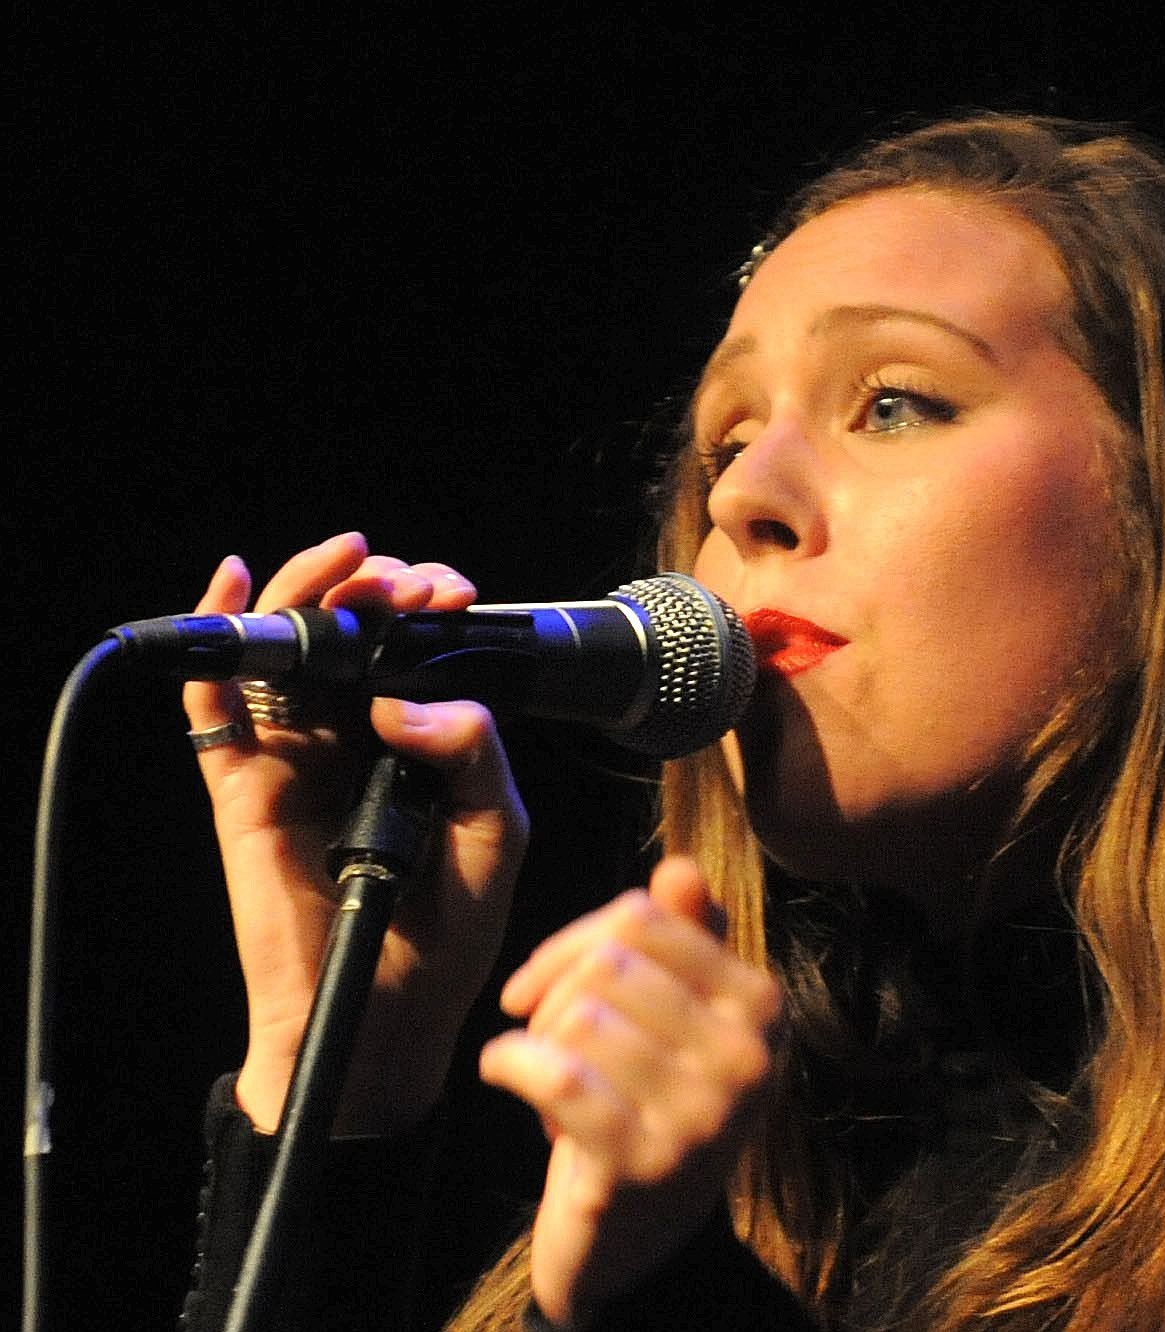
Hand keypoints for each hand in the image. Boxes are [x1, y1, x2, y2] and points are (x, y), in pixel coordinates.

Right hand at [183, 532, 529, 1132]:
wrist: (388, 1018)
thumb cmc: (449, 935)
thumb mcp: (494, 833)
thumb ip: (473, 754)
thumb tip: (400, 700)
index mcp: (417, 743)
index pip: (413, 650)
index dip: (426, 609)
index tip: (453, 593)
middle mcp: (354, 739)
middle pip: (349, 635)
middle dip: (376, 590)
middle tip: (408, 584)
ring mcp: (297, 758)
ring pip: (287, 651)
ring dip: (312, 593)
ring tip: (349, 566)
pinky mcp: (245, 787)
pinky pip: (216, 707)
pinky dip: (219, 638)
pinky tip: (238, 582)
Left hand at [480, 856, 782, 1322]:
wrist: (640, 1240)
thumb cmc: (649, 1106)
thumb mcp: (676, 1018)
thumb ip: (681, 938)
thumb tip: (681, 868)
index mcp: (763, 1005)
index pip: (646, 915)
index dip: (577, 939)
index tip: (544, 982)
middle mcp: (749, 1057)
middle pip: (611, 963)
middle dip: (555, 993)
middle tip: (548, 1039)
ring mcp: (704, 1114)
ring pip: (580, 1016)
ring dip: (536, 1042)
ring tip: (548, 1077)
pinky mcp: (646, 1163)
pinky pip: (557, 1073)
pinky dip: (510, 1064)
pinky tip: (503, 1072)